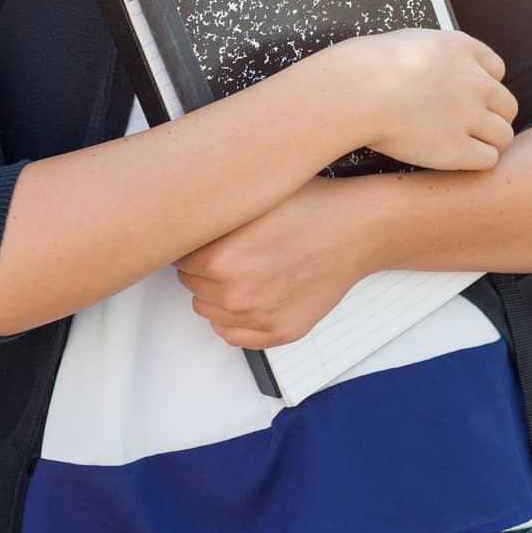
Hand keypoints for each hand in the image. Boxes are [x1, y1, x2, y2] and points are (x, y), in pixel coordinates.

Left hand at [174, 177, 388, 350]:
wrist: (356, 228)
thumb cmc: (309, 206)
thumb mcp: (249, 197)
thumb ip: (208, 216)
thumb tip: (174, 222)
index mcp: (220, 258)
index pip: (177, 257)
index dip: (193, 242)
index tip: (207, 234)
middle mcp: (236, 294)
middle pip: (190, 284)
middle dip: (204, 267)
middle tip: (232, 248)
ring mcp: (259, 318)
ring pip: (208, 311)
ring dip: (217, 293)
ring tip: (246, 268)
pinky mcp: (280, 333)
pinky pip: (233, 336)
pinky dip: (236, 319)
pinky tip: (254, 292)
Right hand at [330, 29, 518, 170]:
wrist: (356, 90)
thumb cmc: (367, 65)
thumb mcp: (409, 41)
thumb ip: (433, 55)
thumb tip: (433, 68)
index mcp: (462, 48)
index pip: (497, 70)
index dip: (483, 86)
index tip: (466, 96)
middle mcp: (475, 81)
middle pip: (507, 105)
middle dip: (491, 116)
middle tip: (468, 126)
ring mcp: (469, 116)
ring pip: (503, 135)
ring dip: (488, 141)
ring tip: (464, 146)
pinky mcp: (457, 149)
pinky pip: (488, 159)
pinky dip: (475, 161)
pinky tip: (454, 157)